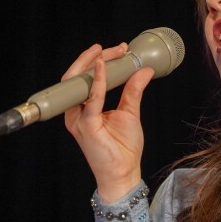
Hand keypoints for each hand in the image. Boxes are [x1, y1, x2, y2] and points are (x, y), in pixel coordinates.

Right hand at [62, 43, 154, 202]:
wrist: (123, 173)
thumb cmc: (122, 148)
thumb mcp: (130, 112)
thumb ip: (133, 90)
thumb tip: (144, 70)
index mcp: (83, 109)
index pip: (85, 78)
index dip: (99, 60)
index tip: (119, 50)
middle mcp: (76, 112)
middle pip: (78, 77)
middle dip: (95, 57)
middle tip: (116, 48)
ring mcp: (78, 119)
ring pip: (79, 83)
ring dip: (95, 64)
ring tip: (111, 52)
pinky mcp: (86, 126)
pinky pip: (92, 99)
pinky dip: (99, 81)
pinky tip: (106, 67)